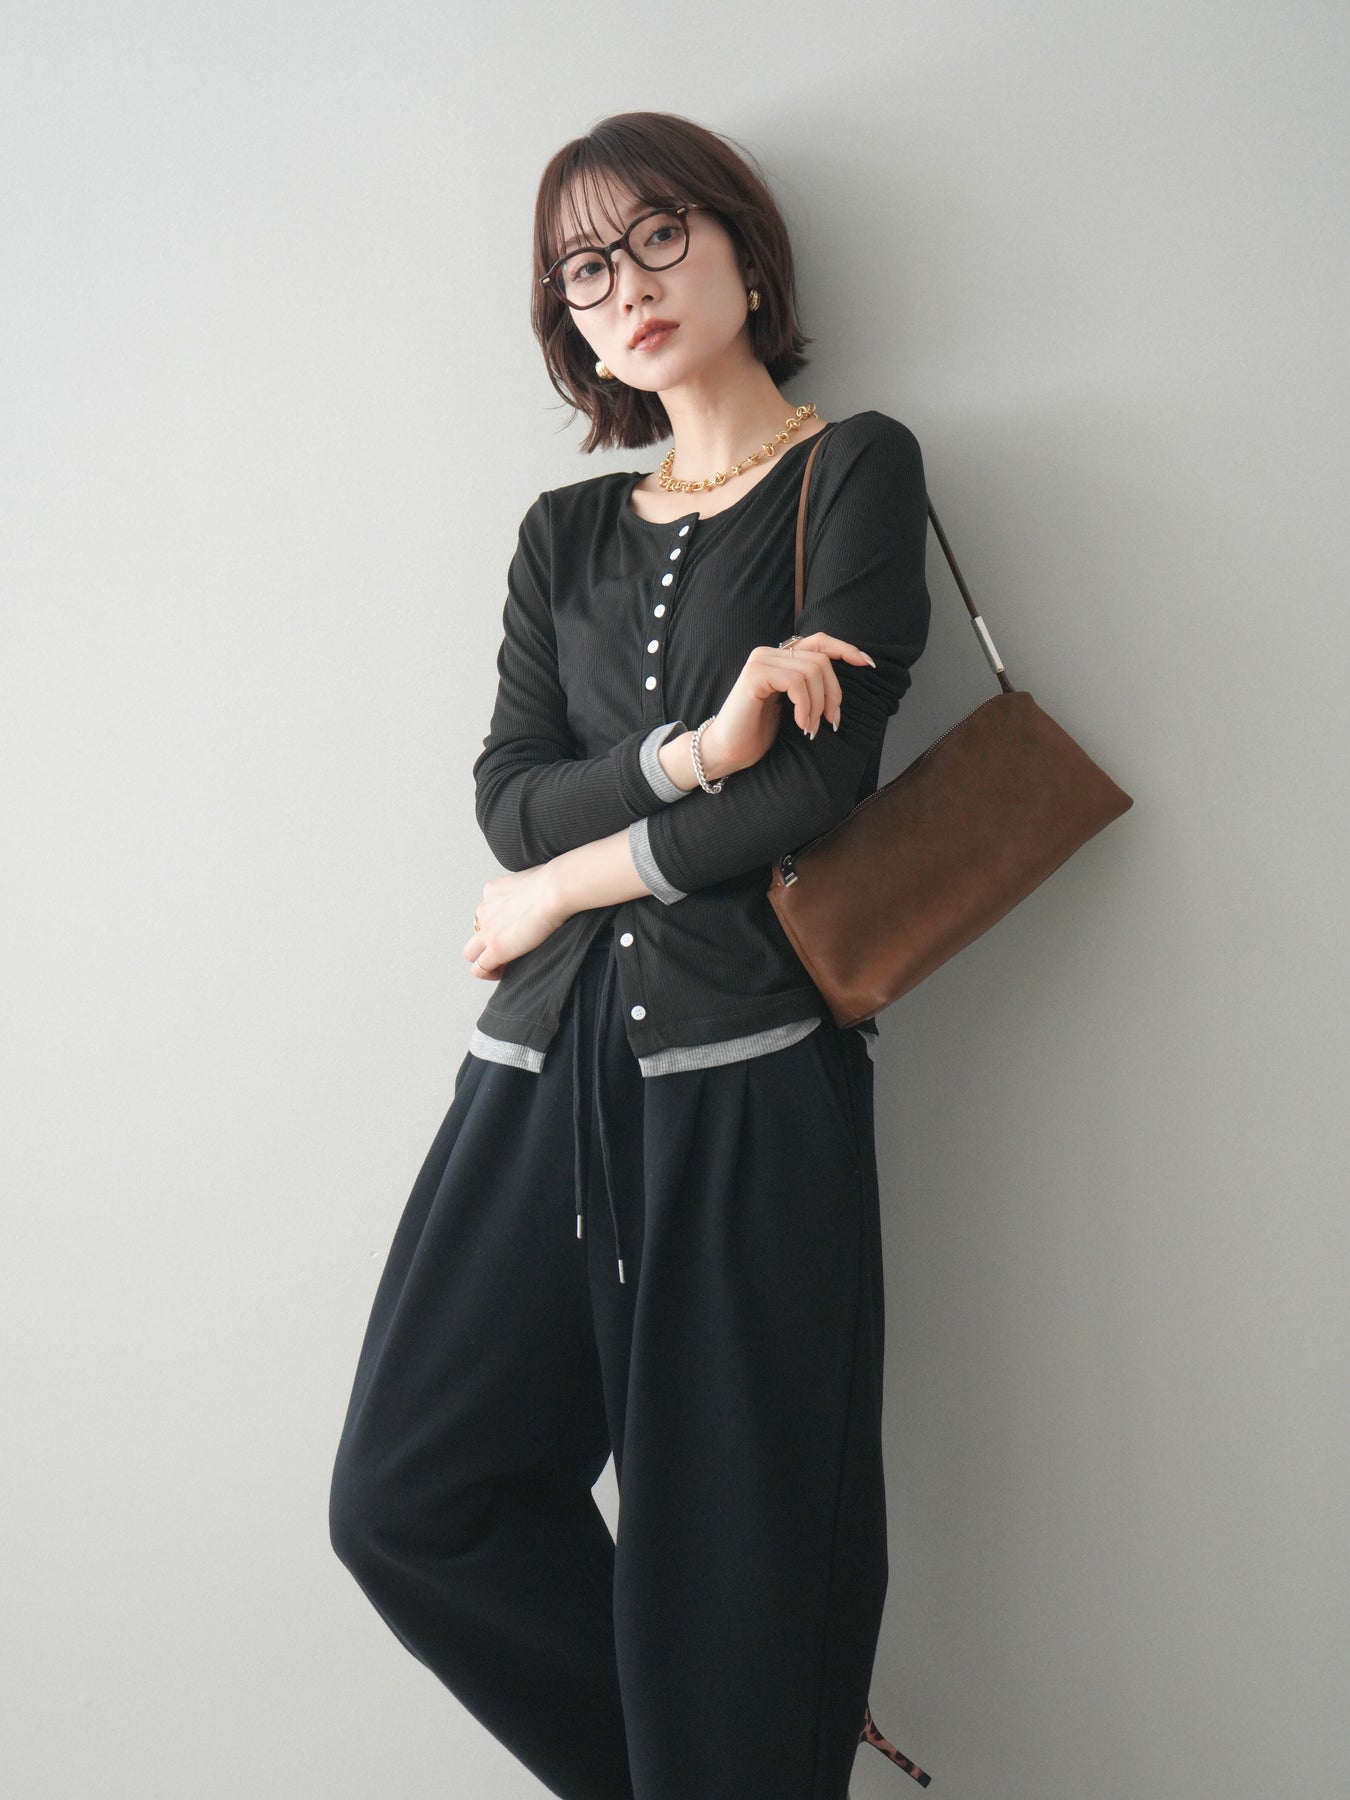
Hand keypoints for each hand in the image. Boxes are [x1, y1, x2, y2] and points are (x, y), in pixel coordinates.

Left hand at [463, 863, 566, 979]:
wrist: (555, 891)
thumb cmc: (556, 884)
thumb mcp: (534, 879)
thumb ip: (529, 890)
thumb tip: (543, 897)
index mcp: (492, 891)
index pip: (487, 911)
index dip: (499, 925)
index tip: (515, 931)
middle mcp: (485, 909)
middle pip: (477, 931)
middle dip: (489, 941)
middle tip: (510, 947)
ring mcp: (488, 930)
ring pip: (471, 952)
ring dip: (485, 959)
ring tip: (504, 965)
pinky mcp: (496, 948)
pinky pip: (479, 968)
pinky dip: (489, 973)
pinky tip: (506, 972)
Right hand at [700, 632, 876, 777]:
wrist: (727, 752)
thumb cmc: (760, 733)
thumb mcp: (794, 706)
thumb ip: (811, 687)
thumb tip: (846, 679)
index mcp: (780, 658)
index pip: (820, 641)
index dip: (846, 649)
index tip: (868, 665)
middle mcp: (769, 653)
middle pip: (822, 659)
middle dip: (834, 693)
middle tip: (832, 722)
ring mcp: (761, 661)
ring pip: (813, 670)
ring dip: (819, 705)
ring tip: (812, 729)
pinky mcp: (755, 674)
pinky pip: (797, 682)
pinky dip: (806, 706)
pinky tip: (801, 725)